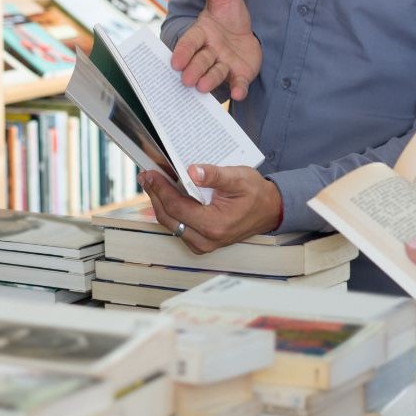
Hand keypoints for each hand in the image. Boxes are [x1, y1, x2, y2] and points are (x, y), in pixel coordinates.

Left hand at [140, 164, 283, 253]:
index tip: (151, 174)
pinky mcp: (201, 242)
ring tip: (152, 183)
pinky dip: (169, 210)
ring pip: (170, 224)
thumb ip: (214, 175)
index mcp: (214, 225)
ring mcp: (203, 244)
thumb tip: (192, 171)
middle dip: (155, 195)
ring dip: (159, 203)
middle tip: (145, 176)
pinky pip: (178, 226)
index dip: (161, 190)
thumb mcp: (238, 178)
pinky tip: (165, 194)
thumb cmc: (256, 195)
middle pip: (168, 218)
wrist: (269, 210)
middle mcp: (206, 240)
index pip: (177, 208)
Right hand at [171, 0, 260, 100]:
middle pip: (200, 61)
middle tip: (186, 80)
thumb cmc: (228, 13)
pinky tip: (238, 94)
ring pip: (215, 73)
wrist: (247, 30)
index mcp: (202, 33)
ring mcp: (224, 64)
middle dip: (193, 69)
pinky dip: (237, 89)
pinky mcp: (239, 74)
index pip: (190, 42)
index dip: (183, 51)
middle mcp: (210, 51)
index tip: (175, 61)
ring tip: (201, 87)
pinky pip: (237, 82)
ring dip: (209, 80)